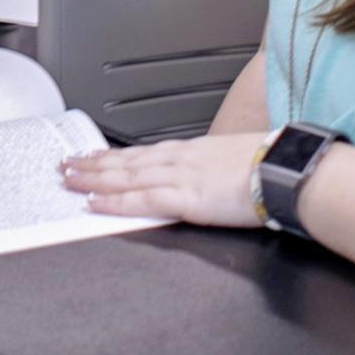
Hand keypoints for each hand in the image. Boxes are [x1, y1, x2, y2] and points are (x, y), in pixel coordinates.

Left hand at [60, 131, 266, 227]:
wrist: (289, 171)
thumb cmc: (274, 166)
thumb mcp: (237, 161)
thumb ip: (216, 169)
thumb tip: (213, 178)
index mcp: (194, 151)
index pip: (145, 153)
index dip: (117, 155)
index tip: (95, 155)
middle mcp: (181, 159)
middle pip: (127, 161)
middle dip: (94, 164)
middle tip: (65, 164)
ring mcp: (180, 177)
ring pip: (126, 176)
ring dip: (93, 178)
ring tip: (68, 179)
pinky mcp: (186, 198)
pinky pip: (141, 200)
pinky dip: (114, 201)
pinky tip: (94, 203)